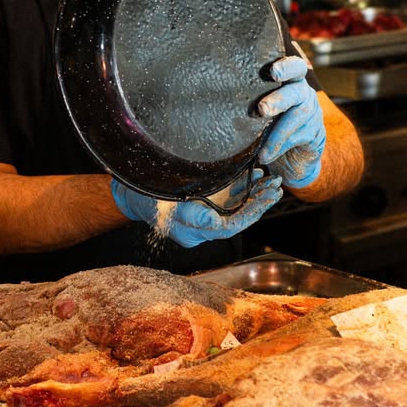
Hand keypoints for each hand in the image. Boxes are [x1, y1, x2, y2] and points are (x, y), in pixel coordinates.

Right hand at [111, 170, 282, 248]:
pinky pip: (230, 196)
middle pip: (239, 217)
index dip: (249, 213)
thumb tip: (213, 222)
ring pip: (238, 206)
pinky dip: (245, 186)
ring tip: (272, 180)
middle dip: (259, 202)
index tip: (264, 199)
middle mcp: (205, 225)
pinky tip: (256, 174)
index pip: (230, 226)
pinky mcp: (206, 200)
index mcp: (196, 232)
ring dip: (256, 193)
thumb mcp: (165, 207)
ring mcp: (206, 212)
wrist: (131, 191)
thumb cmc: (146, 199)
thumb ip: (190, 215)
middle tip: (275, 187)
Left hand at [256, 54, 325, 188]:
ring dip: (276, 134)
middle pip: (295, 92)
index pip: (294, 67)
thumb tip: (221, 99)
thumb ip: (252, 101)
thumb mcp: (261, 110)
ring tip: (260, 150)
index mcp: (290, 81)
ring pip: (296, 118)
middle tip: (262, 109)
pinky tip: (266, 156)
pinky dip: (279, 148)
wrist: (293, 155)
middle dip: (278, 100)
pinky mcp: (315, 133)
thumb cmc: (269, 124)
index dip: (286, 67)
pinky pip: (298, 138)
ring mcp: (312, 112)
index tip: (273, 71)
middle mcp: (304, 93)